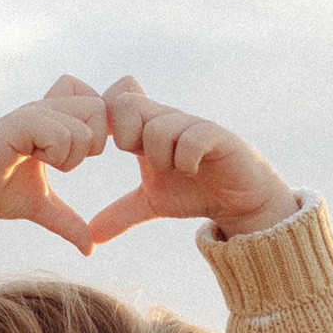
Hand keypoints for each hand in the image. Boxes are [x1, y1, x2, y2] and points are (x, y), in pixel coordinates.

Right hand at [0, 79, 108, 257]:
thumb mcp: (41, 207)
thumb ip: (68, 222)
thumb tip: (90, 249)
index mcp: (52, 120)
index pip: (95, 99)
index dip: (101, 126)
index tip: (86, 155)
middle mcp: (43, 109)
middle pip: (98, 106)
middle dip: (95, 142)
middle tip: (68, 164)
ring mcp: (30, 114)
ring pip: (84, 123)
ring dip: (73, 154)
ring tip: (45, 164)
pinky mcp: (17, 124)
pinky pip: (59, 132)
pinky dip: (57, 154)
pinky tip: (34, 161)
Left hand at [84, 79, 296, 245]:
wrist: (240, 200)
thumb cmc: (195, 192)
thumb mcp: (151, 203)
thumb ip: (121, 213)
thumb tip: (92, 236)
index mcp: (147, 128)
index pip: (116, 96)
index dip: (105, 121)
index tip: (111, 151)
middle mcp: (167, 119)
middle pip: (126, 102)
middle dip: (125, 137)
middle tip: (141, 161)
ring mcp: (192, 125)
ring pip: (157, 126)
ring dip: (159, 157)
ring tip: (174, 170)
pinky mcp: (217, 136)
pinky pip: (193, 137)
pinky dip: (185, 159)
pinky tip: (191, 171)